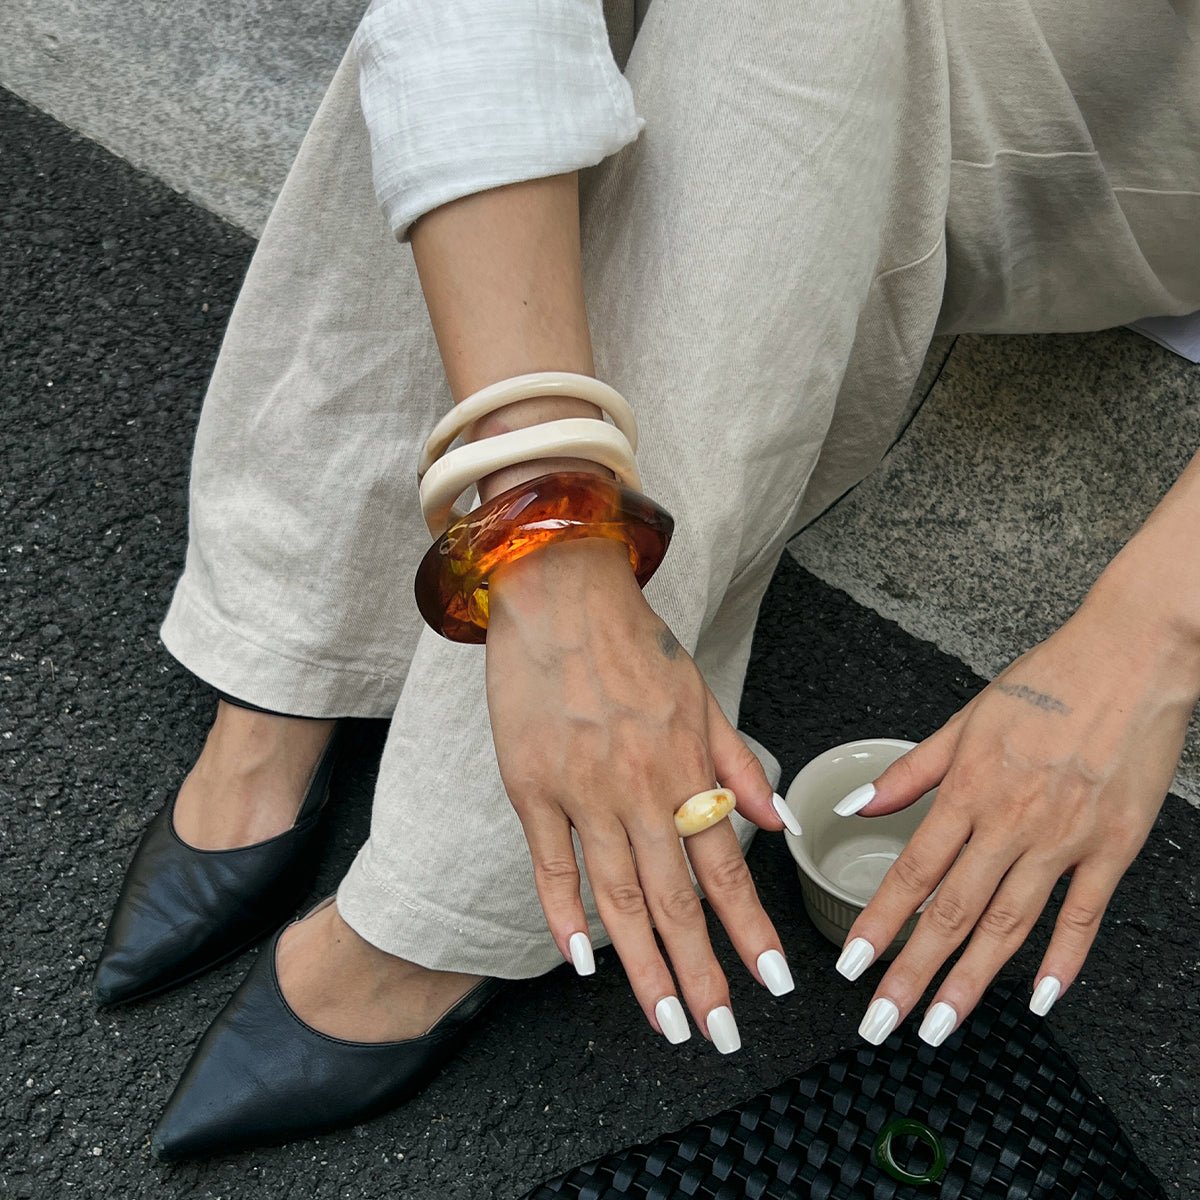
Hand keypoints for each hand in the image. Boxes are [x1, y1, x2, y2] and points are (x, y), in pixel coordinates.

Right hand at [483, 535, 795, 1049]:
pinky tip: (582, 962)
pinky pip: (551, 864)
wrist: (559, 592)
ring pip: (619, 896)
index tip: (770, 984)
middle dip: (701, 974)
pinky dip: (565, 917)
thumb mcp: (702, 693)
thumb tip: (776, 823)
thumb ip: (738, 762)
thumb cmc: (633, 640)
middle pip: (675, 899)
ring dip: (643, 966)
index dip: (749, 931)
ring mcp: (581, 791)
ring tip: (664, 1019)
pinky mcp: (531, 786)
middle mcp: (639, 788)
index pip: (725, 868)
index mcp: (685, 766)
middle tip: (716, 1033)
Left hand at [837, 587, 1199, 1046]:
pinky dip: (1062, 961)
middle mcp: (1010, 822)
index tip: (851, 966)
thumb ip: (908, 771)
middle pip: (952, 912)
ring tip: (941, 1024)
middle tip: (881, 1021)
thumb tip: (854, 806)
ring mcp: (1065, 839)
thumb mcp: (964, 719)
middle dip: (911, 974)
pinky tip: (1039, 997)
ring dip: (971, 981)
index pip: (911, 872)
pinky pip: (1084, 916)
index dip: (877, 924)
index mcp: (968, 789)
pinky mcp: (1114, 847)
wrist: (1132, 658)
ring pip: (1009, 926)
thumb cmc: (1047, 682)